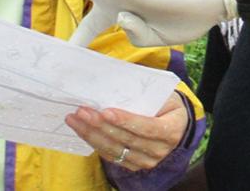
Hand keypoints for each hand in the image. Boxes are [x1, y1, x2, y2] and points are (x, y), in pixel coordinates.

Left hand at [66, 91, 188, 171]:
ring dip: (92, 134)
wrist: (175, 122)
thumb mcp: (163, 94)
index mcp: (172, 129)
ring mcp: (147, 160)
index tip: (105, 111)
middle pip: (127, 140)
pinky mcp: (134, 164)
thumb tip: (114, 85)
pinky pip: (111, 156)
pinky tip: (82, 130)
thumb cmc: (166, 103)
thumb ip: (144, 94)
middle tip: (82, 111)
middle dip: (101, 125)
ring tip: (75, 119)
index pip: (147, 127)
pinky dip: (94, 142)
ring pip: (115, 149)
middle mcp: (160, 149)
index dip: (126, 120)